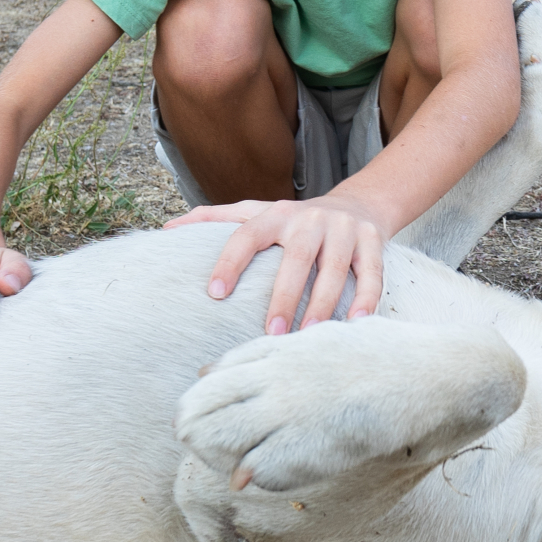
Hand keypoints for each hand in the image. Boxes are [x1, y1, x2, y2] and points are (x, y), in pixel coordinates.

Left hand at [165, 194, 386, 334]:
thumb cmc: (296, 220)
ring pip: (335, 270)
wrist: (359, 204)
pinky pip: (372, 274)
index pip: (248, 233)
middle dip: (284, 297)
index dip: (231, 261)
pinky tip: (354, 325)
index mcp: (277, 215)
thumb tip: (167, 231)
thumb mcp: (257, 212)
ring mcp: (344, 230)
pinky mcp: (373, 242)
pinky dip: (366, 300)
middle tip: (271, 334)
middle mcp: (311, 219)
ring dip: (323, 304)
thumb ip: (215, 220)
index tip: (216, 294)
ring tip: (309, 336)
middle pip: (296, 259)